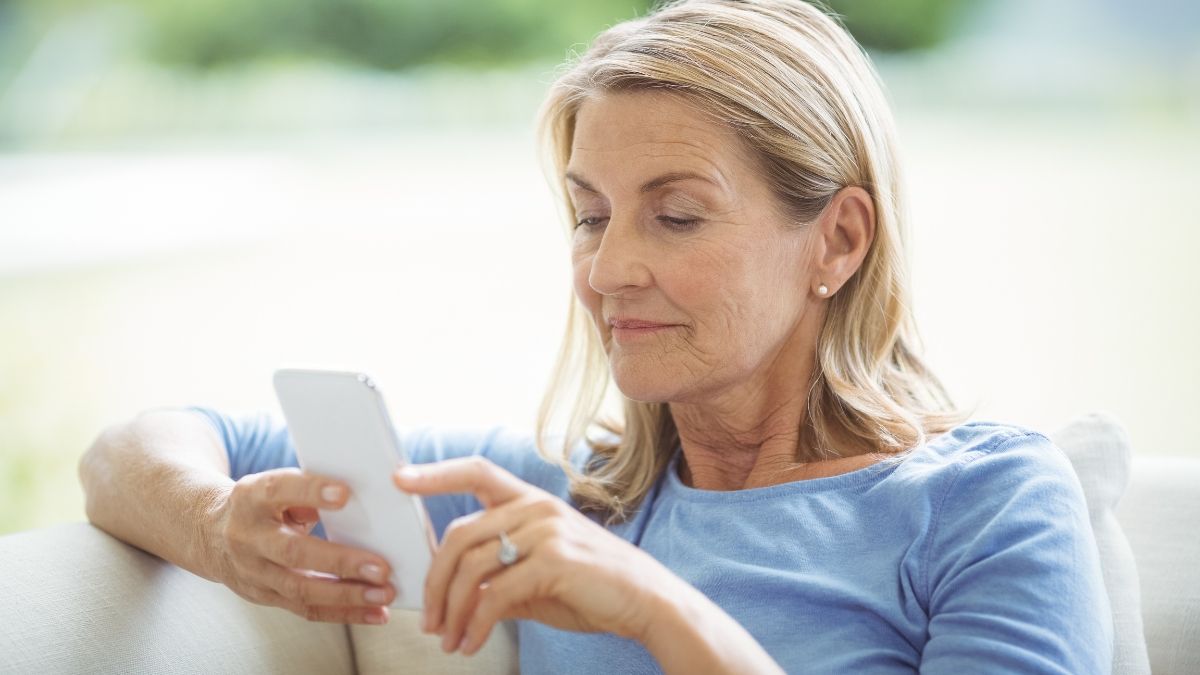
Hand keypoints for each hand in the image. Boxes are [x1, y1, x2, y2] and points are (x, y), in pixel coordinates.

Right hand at [205, 467, 396, 623]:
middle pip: (293, 552)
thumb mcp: (274, 487)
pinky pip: (306, 609)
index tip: (345, 493)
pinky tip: (374, 613)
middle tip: (380, 567)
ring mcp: (254, 572)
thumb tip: (358, 502)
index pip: (279, 490)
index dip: (311, 491)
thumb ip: (307, 492)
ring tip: (382, 595)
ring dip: (347, 595)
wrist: (211, 535)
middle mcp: (248, 537)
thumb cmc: (260, 505)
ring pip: (301, 589)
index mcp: (251, 498)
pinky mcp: (265, 596)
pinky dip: (343, 613)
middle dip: (340, 561)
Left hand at [392, 456, 681, 655]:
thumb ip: (496, 576)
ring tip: (448, 639)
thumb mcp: (536, 578)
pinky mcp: (554, 562)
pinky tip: (472, 643)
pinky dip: (476, 624)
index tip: (399, 478)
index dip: (435, 474)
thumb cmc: (591, 588)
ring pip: (472, 567)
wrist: (646, 602)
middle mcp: (535, 508)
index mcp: (530, 501)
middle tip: (427, 619)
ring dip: (451, 610)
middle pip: (459, 536)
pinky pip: (496, 595)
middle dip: (434, 582)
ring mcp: (546, 531)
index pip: (476, 472)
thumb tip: (452, 594)